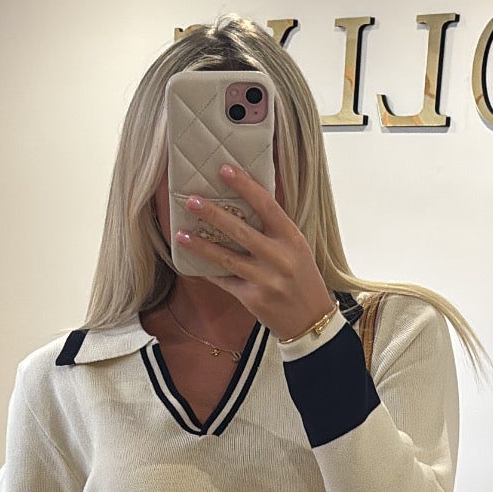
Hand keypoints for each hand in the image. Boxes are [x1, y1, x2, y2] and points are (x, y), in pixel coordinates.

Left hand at [179, 163, 335, 342]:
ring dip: (201, 246)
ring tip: (181, 234)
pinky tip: (193, 263)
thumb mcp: (297, 250)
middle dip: (213, 214)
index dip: (245, 186)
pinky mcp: (253, 299)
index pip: (267, 205)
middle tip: (191, 200)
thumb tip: (244, 204)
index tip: (224, 170)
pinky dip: (209, 272)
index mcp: (292, 239)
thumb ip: (275, 230)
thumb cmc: (303, 280)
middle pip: (241, 231)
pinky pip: (225, 281)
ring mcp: (266, 280)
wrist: (311, 321)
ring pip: (227, 258)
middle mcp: (280, 257)